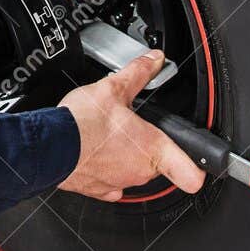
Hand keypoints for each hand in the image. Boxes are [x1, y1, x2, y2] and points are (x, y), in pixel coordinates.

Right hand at [56, 50, 207, 201]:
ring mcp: (119, 183)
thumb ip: (138, 73)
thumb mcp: (113, 88)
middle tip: (131, 128)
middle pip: (157, 163)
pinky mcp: (98, 191)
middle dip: (147, 146)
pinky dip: (105, 169)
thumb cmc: (80, 124)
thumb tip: (153, 59)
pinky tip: (94, 153)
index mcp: (152, 148)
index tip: (201, 163)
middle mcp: (139, 171)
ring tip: (107, 136)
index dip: (200, 168)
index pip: (193, 174)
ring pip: (132, 171)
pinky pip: (111, 183)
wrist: (48, 146)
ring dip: (124, 156)